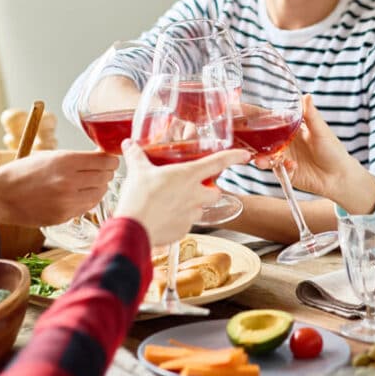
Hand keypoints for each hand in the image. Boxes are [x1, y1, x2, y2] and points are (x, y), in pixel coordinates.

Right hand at [0, 150, 117, 227]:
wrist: (0, 195)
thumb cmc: (23, 172)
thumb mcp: (50, 156)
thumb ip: (76, 158)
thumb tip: (101, 157)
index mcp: (66, 161)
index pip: (105, 161)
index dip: (111, 160)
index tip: (110, 160)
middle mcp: (69, 181)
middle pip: (105, 177)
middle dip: (106, 173)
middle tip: (100, 172)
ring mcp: (67, 201)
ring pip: (99, 194)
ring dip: (98, 188)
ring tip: (88, 184)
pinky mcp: (64, 216)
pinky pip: (87, 207)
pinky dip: (87, 201)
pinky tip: (77, 196)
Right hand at [115, 140, 249, 245]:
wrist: (133, 229)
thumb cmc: (138, 198)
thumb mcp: (137, 171)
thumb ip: (136, 156)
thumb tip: (129, 144)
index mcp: (188, 176)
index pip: (217, 162)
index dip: (234, 157)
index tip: (245, 155)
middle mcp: (195, 195)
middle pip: (214, 192)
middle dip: (209, 189)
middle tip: (193, 186)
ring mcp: (191, 215)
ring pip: (201, 209)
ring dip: (193, 205)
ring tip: (173, 203)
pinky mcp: (183, 231)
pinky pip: (187, 224)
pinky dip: (179, 220)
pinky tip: (164, 217)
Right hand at [254, 95, 360, 199]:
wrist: (340, 176)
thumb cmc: (333, 150)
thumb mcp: (321, 131)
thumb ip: (311, 116)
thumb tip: (307, 96)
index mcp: (290, 130)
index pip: (271, 122)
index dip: (258, 118)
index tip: (245, 113)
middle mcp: (284, 144)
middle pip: (263, 141)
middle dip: (254, 142)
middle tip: (247, 142)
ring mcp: (284, 159)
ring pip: (266, 157)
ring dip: (262, 159)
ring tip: (260, 161)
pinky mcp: (287, 173)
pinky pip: (278, 171)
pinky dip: (282, 168)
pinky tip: (292, 166)